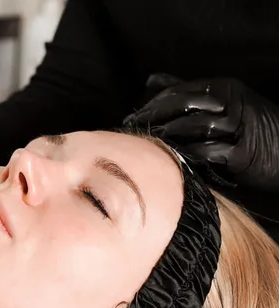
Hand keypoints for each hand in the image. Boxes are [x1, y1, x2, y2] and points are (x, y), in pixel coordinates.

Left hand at [124, 73, 278, 191]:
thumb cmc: (245, 130)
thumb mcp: (219, 105)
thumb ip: (185, 92)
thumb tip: (152, 80)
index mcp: (223, 89)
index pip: (179, 91)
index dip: (152, 104)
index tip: (131, 118)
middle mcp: (232, 103)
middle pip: (184, 104)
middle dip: (154, 117)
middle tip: (133, 129)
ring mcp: (240, 127)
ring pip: (196, 126)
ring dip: (169, 135)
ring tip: (149, 144)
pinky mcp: (243, 154)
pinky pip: (211, 151)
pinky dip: (190, 155)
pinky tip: (174, 159)